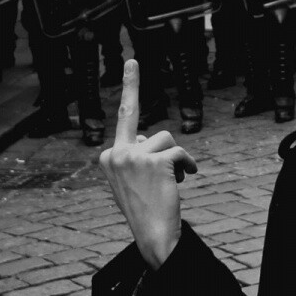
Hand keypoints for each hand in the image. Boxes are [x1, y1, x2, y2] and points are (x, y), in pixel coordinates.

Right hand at [97, 59, 198, 268]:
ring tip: (169, 183)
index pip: (124, 118)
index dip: (130, 88)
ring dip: (175, 160)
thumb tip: (151, 139)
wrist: (152, 235)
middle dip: (137, 95)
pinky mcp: (155, 161)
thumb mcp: (132, 181)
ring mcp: (134, 157)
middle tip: (132, 60)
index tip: (132, 63)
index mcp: (108, 157)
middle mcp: (116, 152)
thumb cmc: (146, 210)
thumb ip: (137, 156)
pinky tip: (183, 181)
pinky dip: (187, 166)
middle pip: (150, 128)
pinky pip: (180, 154)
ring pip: (168, 140)